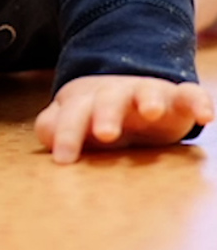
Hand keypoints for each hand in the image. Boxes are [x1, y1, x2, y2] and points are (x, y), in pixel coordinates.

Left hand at [34, 75, 213, 163]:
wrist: (127, 90)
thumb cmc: (95, 114)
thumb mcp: (75, 121)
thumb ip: (54, 126)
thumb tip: (48, 136)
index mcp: (87, 101)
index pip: (73, 114)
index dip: (66, 134)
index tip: (64, 159)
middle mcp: (116, 94)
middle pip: (107, 100)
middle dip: (105, 114)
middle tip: (104, 133)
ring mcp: (146, 94)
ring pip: (146, 92)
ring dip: (147, 99)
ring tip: (150, 111)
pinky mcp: (176, 99)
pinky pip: (189, 95)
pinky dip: (197, 101)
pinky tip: (205, 115)